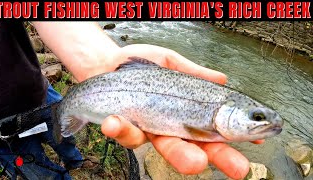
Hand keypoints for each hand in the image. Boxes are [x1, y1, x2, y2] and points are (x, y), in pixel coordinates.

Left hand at [94, 44, 262, 178]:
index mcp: (185, 110)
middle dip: (219, 157)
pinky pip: (126, 133)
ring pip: (166, 147)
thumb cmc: (141, 63)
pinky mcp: (126, 128)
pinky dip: (122, 128)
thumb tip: (222, 79)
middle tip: (239, 168)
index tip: (257, 139)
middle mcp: (171, 124)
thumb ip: (194, 72)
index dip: (234, 134)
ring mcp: (149, 129)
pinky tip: (116, 121)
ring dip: (180, 154)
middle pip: (198, 145)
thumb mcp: (171, 62)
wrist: (105, 63)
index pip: (214, 125)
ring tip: (195, 163)